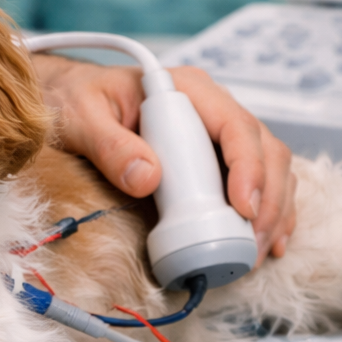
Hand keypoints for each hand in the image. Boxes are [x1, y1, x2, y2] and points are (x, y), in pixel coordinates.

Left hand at [30, 54, 296, 263]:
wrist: (66, 101)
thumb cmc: (75, 101)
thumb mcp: (82, 118)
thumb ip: (110, 145)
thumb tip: (149, 178)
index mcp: (187, 90)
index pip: (236, 125)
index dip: (249, 167)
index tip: (244, 208)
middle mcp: (211, 108)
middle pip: (264, 149)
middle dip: (269, 199)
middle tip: (255, 244)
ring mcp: (217, 134)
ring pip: (270, 167)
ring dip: (275, 211)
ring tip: (262, 251)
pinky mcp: (215, 159)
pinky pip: (258, 183)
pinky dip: (269, 213)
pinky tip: (270, 243)